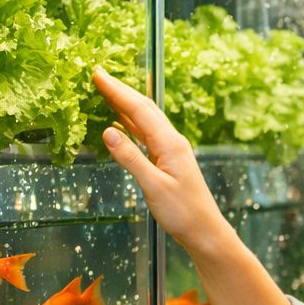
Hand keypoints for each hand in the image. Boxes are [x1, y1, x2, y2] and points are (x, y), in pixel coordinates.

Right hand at [93, 66, 227, 255]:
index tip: (98, 74)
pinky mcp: (169, 159)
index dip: (117, 91)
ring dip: (126, 104)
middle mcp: (172, 141)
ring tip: (106, 91)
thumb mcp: (153, 186)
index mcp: (170, 143)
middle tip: (98, 75)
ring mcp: (172, 149)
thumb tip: (108, 132)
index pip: (140, 109)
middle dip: (121, 90)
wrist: (205, 230)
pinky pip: (147, 134)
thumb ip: (131, 158)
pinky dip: (132, 123)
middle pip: (144, 108)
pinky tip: (120, 123)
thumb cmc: (182, 212)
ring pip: (146, 119)